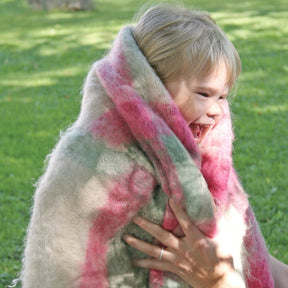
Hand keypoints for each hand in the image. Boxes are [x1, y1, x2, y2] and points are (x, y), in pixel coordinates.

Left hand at [123, 199, 244, 287]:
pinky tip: (133, 261)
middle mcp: (183, 248)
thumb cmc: (224, 260)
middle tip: (134, 218)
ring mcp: (177, 259)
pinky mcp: (174, 268)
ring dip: (139, 243)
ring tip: (126, 237)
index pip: (185, 221)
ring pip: (154, 250)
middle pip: (162, 235)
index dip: (177, 209)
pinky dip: (144, 263)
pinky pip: (156, 265)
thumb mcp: (224, 239)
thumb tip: (215, 205)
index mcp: (196, 239)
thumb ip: (217, 222)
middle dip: (147, 226)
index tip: (169, 199)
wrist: (221, 284)